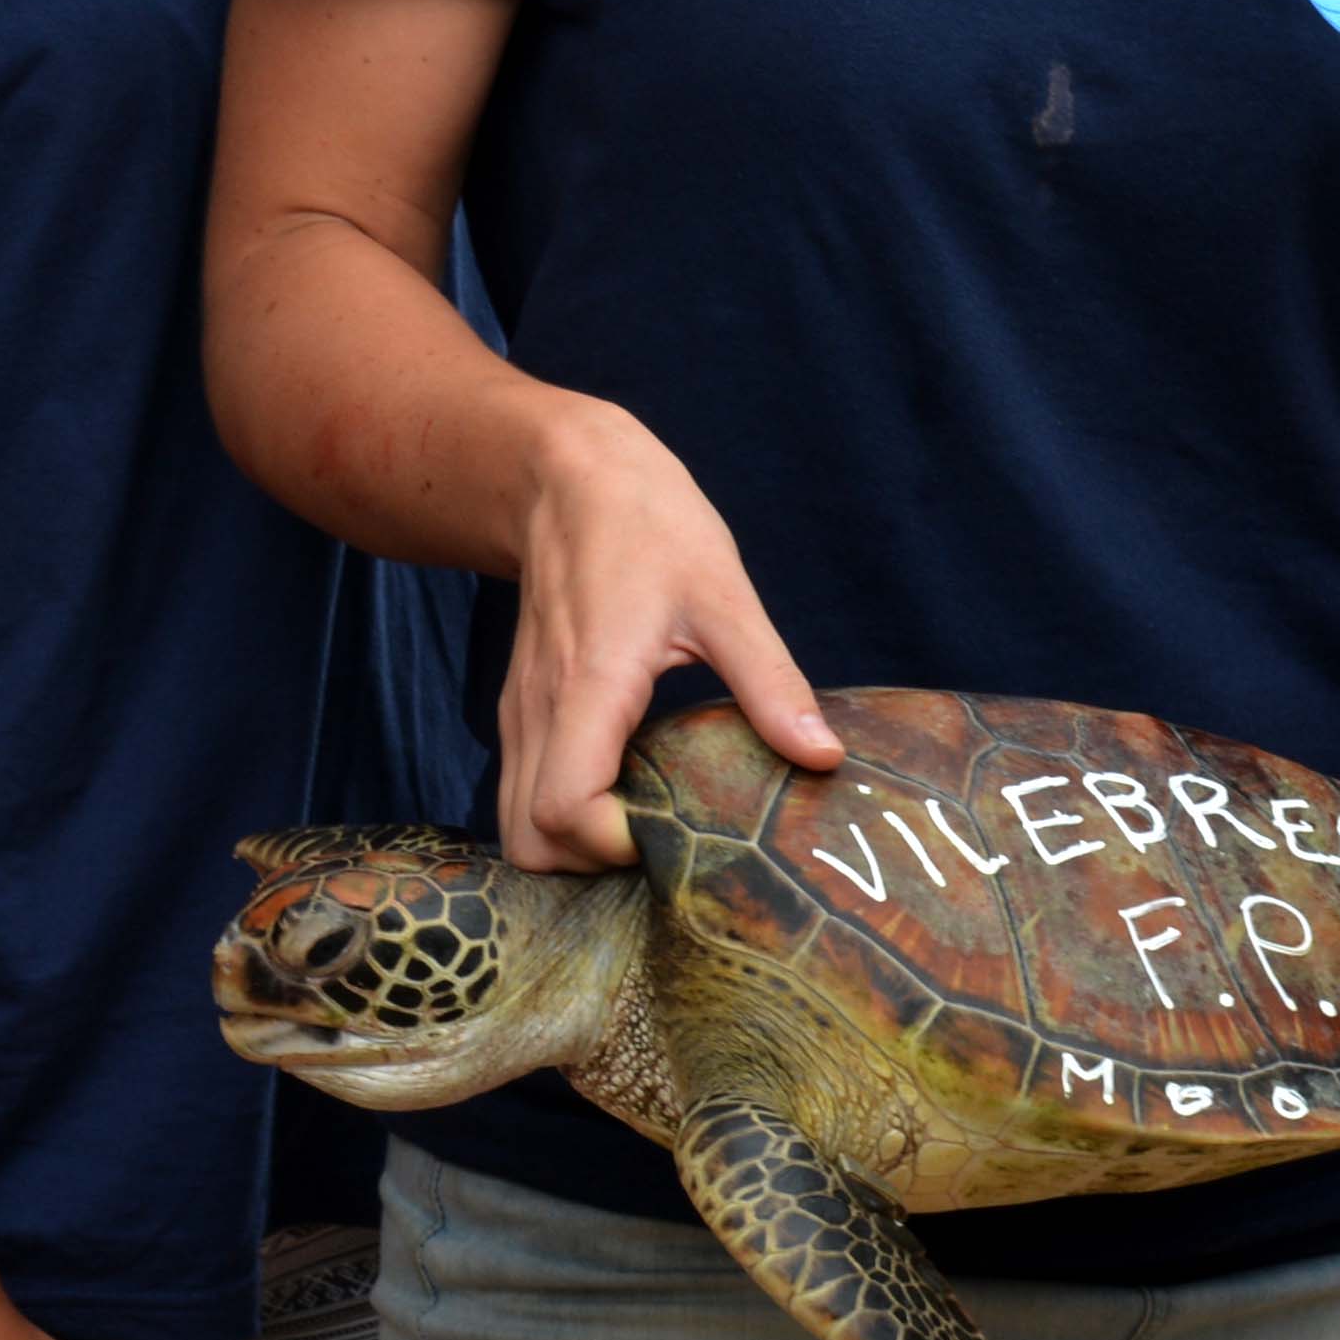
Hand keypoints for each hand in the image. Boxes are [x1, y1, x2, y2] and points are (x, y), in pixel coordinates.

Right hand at [498, 405, 833, 868]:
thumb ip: (770, 681)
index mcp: (590, 686)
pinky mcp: (521, 707)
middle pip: (529, 842)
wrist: (567, 475)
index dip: (615, 845)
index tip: (673, 830)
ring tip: (647, 820)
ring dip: (573, 845)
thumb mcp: (725, 594)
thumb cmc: (647, 524)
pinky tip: (623, 789)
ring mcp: (521, 711)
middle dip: (592, 864)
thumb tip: (823, 756)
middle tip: (663, 839)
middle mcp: (540, 709)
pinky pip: (521, 791)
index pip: (563, 812)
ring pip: (516, 826)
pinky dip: (560, 815)